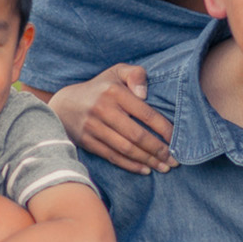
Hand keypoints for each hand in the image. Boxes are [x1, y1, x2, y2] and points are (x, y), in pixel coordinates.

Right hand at [49, 63, 175, 174]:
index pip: (146, 114)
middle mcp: (103, 110)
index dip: (164, 129)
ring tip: (164, 167)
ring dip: (148, 161)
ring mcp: (94, 127)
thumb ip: (135, 75)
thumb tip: (145, 94)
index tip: (177, 140)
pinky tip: (145, 169)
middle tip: (174, 160)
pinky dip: (131, 165)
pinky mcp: (87, 142)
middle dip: (159, 150)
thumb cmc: (99, 88)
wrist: (64, 104)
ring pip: (126, 149)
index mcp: (114, 91)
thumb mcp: (116, 72)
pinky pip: (113, 157)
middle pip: (137, 135)